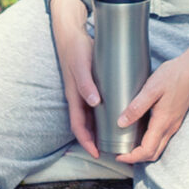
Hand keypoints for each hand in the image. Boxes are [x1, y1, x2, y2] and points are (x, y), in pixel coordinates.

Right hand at [48, 0, 102, 159]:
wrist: (72, 34)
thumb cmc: (75, 50)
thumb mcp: (81, 66)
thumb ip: (86, 84)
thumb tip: (94, 103)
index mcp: (74, 97)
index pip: (78, 127)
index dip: (86, 142)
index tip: (96, 153)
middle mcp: (78, 98)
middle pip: (85, 125)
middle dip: (95, 140)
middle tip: (111, 150)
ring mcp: (84, 92)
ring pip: (91, 117)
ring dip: (100, 129)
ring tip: (116, 137)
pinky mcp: (90, 85)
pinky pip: (96, 105)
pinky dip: (104, 113)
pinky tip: (116, 113)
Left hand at [118, 32, 188, 163]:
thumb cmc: (175, 75)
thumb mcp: (152, 89)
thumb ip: (137, 107)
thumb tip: (121, 123)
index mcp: (163, 122)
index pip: (147, 150)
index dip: (131, 157)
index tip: (118, 155)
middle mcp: (170, 127)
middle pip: (153, 154)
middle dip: (136, 158)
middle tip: (120, 152)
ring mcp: (174, 124)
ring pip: (158, 147)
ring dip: (143, 151)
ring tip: (127, 143)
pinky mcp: (175, 118)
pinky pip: (162, 137)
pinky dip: (149, 141)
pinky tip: (139, 131)